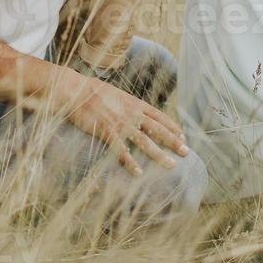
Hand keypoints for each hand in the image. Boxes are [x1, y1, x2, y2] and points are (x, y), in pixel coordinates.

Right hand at [66, 74, 188, 175]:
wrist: (76, 90)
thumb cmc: (93, 91)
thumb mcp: (117, 94)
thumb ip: (128, 104)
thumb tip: (135, 111)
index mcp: (135, 103)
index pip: (159, 116)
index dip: (172, 126)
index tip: (182, 135)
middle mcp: (132, 113)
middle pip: (158, 129)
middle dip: (173, 141)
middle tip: (186, 152)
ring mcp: (120, 124)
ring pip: (145, 141)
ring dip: (159, 154)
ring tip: (171, 165)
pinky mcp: (107, 132)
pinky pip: (121, 150)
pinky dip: (131, 162)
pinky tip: (139, 172)